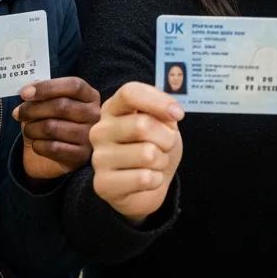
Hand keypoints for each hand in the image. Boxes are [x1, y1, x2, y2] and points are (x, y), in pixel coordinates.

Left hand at [13, 77, 100, 179]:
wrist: (55, 155)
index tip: (24, 93)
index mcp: (90, 96)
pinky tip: (37, 143)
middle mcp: (94, 114)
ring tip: (28, 130)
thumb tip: (27, 91)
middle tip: (18, 113)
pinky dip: (38, 145)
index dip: (48, 87)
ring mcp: (89, 136)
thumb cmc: (53, 122)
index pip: (73, 85)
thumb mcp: (51, 104)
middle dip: (32, 109)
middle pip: (61, 106)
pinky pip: (52, 148)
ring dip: (32, 129)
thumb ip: (42, 95)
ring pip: (52, 127)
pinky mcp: (80, 156)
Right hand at [89, 82, 182, 222]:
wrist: (149, 184)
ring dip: (161, 160)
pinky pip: (144, 178)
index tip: (178, 114)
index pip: (130, 93)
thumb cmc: (156, 144)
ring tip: (154, 163)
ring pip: (147, 154)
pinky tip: (148, 180)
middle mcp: (100, 130)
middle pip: (142, 124)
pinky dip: (156, 179)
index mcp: (113, 108)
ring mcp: (98, 158)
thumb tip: (173, 112)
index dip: (158, 101)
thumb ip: (164, 110)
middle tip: (165, 145)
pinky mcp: (102, 184)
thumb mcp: (164, 121)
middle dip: (166, 138)